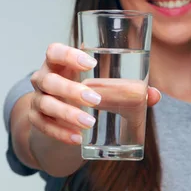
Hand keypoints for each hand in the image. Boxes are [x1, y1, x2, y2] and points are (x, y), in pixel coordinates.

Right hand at [28, 43, 160, 144]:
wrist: (59, 115)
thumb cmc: (84, 92)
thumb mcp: (100, 87)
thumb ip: (126, 89)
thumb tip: (154, 95)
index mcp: (59, 64)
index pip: (54, 51)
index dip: (69, 55)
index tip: (90, 63)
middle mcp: (43, 79)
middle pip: (49, 80)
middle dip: (71, 90)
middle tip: (96, 100)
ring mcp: (37, 100)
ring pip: (45, 104)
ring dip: (67, 114)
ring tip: (89, 123)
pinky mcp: (36, 120)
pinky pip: (43, 126)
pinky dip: (60, 133)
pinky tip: (77, 139)